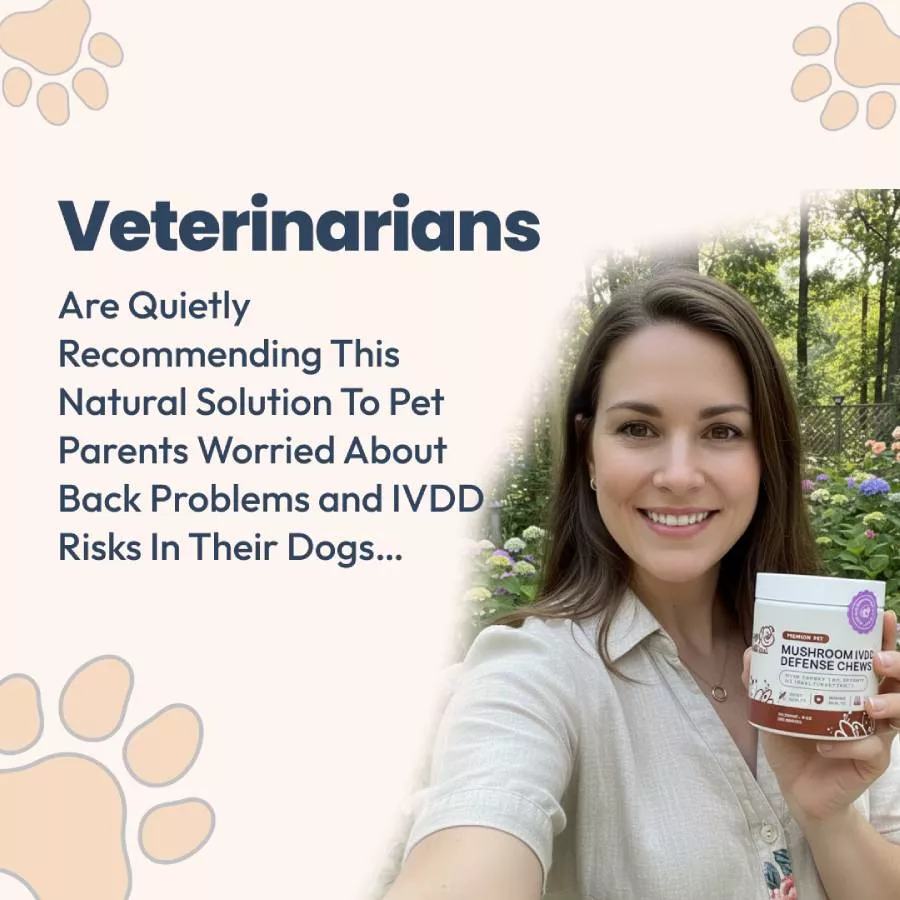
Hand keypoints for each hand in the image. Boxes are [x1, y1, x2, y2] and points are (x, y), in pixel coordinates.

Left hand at [742, 610, 898, 827]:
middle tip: (876, 659)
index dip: (885, 636)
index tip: (884, 616)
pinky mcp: (872, 762)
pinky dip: (846, 746)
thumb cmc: (792, 738)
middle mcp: (872, 706)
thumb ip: (763, 679)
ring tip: (867, 704)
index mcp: (853, 685)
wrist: (797, 788)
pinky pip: (869, 750)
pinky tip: (824, 746)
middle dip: (897, 664)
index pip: (878, 656)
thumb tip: (752, 652)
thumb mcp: (774, 705)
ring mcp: (876, 734)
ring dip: (889, 704)